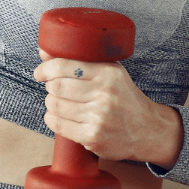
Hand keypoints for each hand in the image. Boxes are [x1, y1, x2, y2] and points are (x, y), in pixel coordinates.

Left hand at [33, 48, 182, 166]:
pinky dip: (53, 119)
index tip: (40, 73)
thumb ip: (78, 60)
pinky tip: (61, 117)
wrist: (148, 130)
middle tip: (55, 89)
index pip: (64, 66)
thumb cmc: (123, 97)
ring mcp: (99, 117)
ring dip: (52, 103)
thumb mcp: (109, 72)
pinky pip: (58, 125)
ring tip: (61, 103)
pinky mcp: (93, 137)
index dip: (46, 69)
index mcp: (108, 73)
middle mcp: (105, 94)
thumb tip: (43, 50)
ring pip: (54, 106)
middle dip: (50, 87)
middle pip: (56, 87)